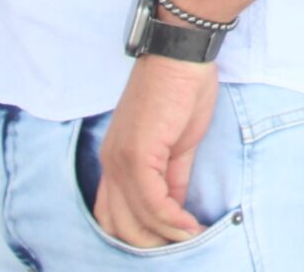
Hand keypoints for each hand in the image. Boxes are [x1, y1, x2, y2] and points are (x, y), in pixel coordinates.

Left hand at [92, 54, 218, 247]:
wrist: (181, 54)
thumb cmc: (181, 89)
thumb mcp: (178, 143)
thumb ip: (173, 178)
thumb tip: (176, 209)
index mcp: (116, 160)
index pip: (114, 215)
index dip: (139, 236)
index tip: (171, 244)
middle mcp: (111, 164)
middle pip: (119, 227)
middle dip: (152, 245)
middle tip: (183, 248)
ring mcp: (121, 161)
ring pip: (135, 220)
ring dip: (166, 238)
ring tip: (193, 240)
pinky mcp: (138, 155)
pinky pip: (152, 203)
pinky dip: (172, 221)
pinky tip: (191, 226)